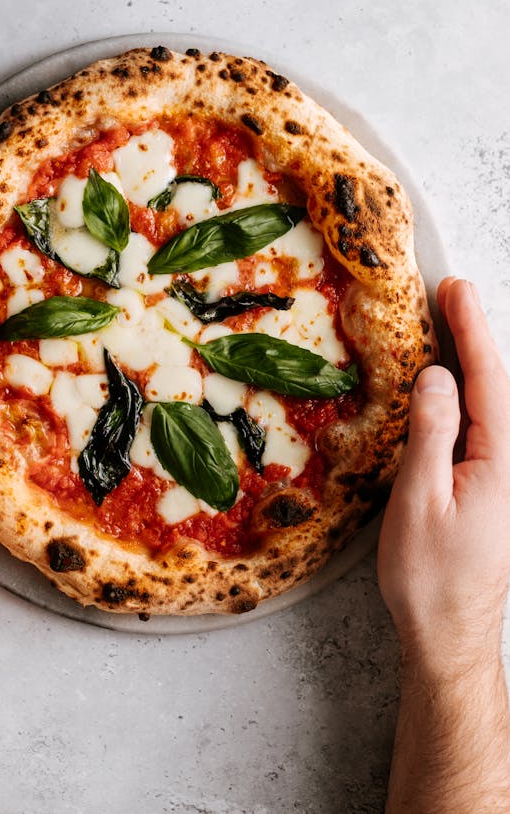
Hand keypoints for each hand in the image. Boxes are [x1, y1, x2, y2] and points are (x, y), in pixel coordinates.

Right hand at [378, 277, 509, 671]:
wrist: (451, 633)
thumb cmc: (431, 576)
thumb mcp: (421, 501)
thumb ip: (433, 434)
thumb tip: (436, 376)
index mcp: (503, 461)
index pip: (490, 378)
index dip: (472, 329)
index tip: (456, 289)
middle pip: (500, 384)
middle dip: (476, 334)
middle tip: (453, 293)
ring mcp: (507, 476)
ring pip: (494, 404)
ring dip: (475, 361)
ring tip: (454, 325)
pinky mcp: (495, 488)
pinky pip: (486, 426)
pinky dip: (472, 393)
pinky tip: (457, 386)